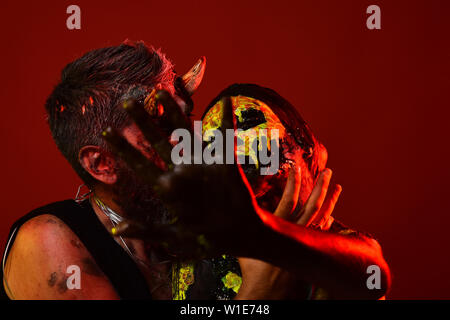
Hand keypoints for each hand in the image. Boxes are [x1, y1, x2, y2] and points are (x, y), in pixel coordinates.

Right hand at [102, 91, 268, 258]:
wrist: (242, 232)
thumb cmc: (207, 235)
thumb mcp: (174, 235)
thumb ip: (145, 229)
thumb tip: (117, 229)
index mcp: (167, 188)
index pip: (138, 163)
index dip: (121, 147)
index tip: (107, 131)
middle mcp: (183, 171)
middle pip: (157, 140)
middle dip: (141, 119)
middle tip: (129, 101)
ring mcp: (204, 163)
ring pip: (184, 132)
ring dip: (170, 111)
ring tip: (160, 92)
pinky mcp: (224, 160)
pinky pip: (223, 134)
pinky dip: (225, 116)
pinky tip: (226, 99)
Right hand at [236, 166, 341, 298]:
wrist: (268, 291)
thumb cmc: (253, 268)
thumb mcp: (242, 243)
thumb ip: (241, 225)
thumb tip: (230, 205)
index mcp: (279, 228)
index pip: (289, 200)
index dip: (293, 182)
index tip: (295, 168)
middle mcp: (296, 233)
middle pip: (313, 206)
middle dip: (321, 187)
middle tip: (328, 171)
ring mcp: (306, 243)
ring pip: (322, 218)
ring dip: (330, 201)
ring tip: (337, 187)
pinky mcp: (310, 252)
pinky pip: (322, 233)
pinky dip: (327, 221)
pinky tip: (331, 213)